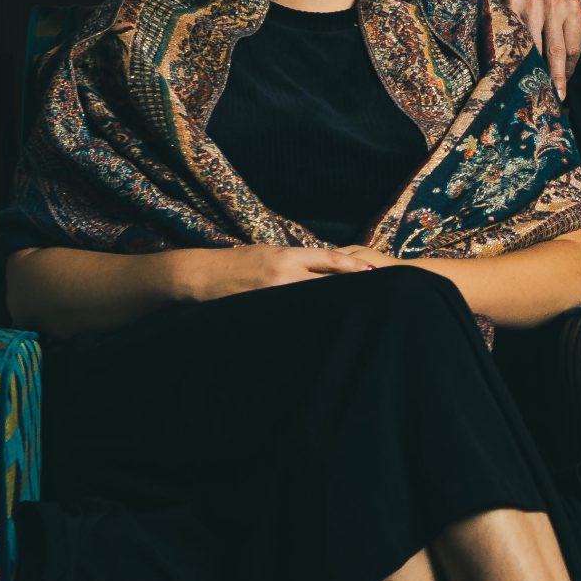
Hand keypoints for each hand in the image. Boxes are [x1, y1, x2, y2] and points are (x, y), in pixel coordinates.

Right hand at [172, 244, 382, 303]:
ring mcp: (275, 295)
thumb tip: (323, 268)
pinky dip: (309, 321)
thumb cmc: (237, 262)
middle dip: (350, 290)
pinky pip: (294, 317)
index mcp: (286, 254)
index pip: (328, 259)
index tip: (372, 272)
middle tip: (378, 298)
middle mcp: (284, 274)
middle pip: (327, 283)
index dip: (352, 267)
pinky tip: (323, 328)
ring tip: (355, 315)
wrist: (202, 275)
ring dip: (333, 308)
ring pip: (314, 302)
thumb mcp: (267, 252)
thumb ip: (294, 260)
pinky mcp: (266, 312)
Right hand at [497, 0, 580, 90]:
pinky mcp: (512, 4)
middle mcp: (554, 3)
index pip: (573, 48)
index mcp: (573, 6)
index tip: (563, 83)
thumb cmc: (555, 2)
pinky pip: (516, 37)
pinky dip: (516, 53)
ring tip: (533, 82)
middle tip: (556, 97)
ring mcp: (532, 3)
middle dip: (556, 76)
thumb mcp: (578, 13)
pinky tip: (516, 63)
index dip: (569, 69)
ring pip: (534, 47)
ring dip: (534, 67)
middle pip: (555, 50)